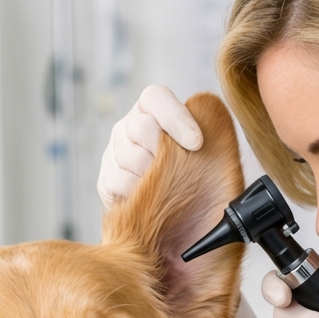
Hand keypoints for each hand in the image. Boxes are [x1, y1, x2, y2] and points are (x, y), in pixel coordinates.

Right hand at [97, 84, 202, 206]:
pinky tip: (152, 202)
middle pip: (143, 127)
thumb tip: (213, 114)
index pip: (156, 98)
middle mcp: (129, 127)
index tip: (197, 142)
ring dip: (155, 176)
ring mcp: (114, 153)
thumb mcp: (205, 154)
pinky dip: (140, 194)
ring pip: (133, 157)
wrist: (172, 220)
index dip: (176, 116)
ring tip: (169, 190)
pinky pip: (121, 183)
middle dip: (165, 152)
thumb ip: (208, 134)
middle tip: (181, 172)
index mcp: (152, 111)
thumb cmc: (195, 181)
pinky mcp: (105, 181)